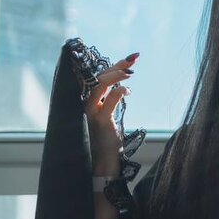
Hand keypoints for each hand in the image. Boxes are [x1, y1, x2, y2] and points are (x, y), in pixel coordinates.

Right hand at [83, 51, 139, 174]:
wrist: (102, 160)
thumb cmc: (105, 136)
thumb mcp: (107, 112)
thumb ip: (109, 97)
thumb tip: (121, 79)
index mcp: (88, 101)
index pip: (98, 77)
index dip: (113, 65)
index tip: (130, 58)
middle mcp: (86, 104)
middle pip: (97, 77)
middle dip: (116, 66)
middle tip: (132, 60)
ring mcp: (91, 112)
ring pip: (99, 86)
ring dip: (115, 76)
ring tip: (130, 73)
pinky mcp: (101, 121)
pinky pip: (109, 101)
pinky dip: (119, 92)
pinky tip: (128, 91)